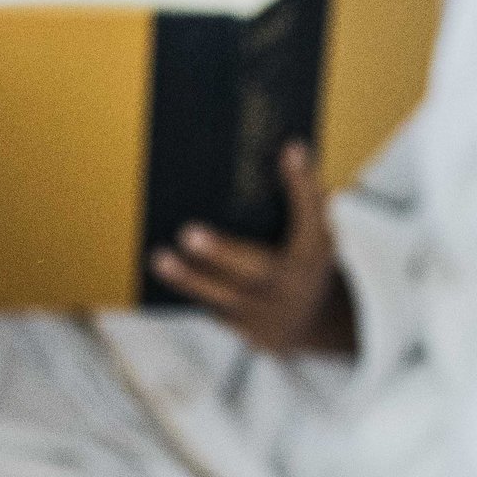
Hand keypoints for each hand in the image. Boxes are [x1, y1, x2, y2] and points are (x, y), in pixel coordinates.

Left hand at [149, 142, 356, 355]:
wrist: (313, 321)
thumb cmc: (305, 260)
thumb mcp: (317, 230)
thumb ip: (305, 194)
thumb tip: (290, 146)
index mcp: (314, 254)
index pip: (313, 217)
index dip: (302, 185)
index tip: (289, 148)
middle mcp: (292, 287)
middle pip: (256, 271)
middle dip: (221, 253)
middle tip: (187, 233)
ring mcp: (266, 314)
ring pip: (226, 297)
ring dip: (190, 279)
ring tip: (159, 257)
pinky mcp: (244, 329)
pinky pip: (214, 310)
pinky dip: (188, 292)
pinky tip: (163, 271)